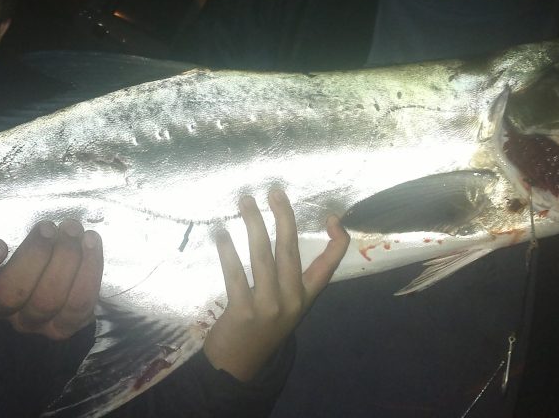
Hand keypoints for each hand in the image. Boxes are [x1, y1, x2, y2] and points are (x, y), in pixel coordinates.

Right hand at [0, 219, 101, 339]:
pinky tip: (91, 242)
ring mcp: (32, 322)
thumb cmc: (22, 252)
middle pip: (8, 294)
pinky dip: (89, 270)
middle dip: (34, 257)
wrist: (54, 291)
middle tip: (47, 227)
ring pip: (47, 299)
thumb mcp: (2, 237)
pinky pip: (78, 303)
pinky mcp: (64, 326)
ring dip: (65, 260)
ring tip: (73, 230)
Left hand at [203, 188, 349, 381]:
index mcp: (304, 297)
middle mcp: (291, 300)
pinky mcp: (243, 312)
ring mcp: (267, 306)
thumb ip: (288, 277)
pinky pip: (235, 274)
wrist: (239, 367)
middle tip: (275, 192)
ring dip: (253, 225)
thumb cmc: (262, 328)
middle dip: (284, 217)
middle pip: (289, 250)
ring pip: (262, 256)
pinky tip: (222, 233)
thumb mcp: (285, 306)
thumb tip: (282, 235)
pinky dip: (228, 251)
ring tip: (245, 201)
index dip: (336, 241)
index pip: (329, 266)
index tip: (332, 217)